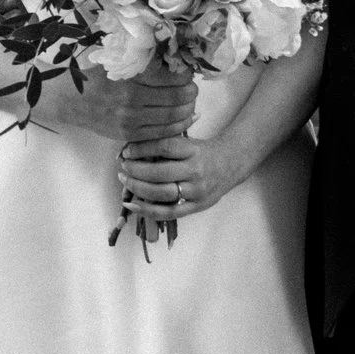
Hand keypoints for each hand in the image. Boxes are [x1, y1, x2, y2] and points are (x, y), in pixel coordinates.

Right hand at [41, 59, 196, 143]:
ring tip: (191, 102)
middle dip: (191, 92)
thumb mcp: (117, 63)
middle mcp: (131, 99)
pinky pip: (161, 133)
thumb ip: (143, 63)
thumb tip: (175, 61)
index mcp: (129, 77)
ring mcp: (130, 119)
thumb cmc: (94, 77)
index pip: (170, 77)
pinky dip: (179, 126)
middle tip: (193, 88)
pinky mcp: (128, 134)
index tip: (188, 72)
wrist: (69, 100)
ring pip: (172, 117)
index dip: (185, 75)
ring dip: (188, 109)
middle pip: (176, 97)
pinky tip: (185, 118)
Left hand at [114, 64, 259, 221]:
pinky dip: (147, 210)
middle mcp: (196, 171)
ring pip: (162, 193)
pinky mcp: (195, 207)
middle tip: (123, 167)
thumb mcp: (187, 141)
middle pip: (160, 173)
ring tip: (125, 180)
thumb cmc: (202, 151)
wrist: (231, 164)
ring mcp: (196, 191)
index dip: (142, 149)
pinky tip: (131, 204)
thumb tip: (130, 147)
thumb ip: (164, 143)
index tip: (127, 150)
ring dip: (138, 188)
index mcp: (193, 150)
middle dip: (136, 171)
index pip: (165, 147)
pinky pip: (167, 212)